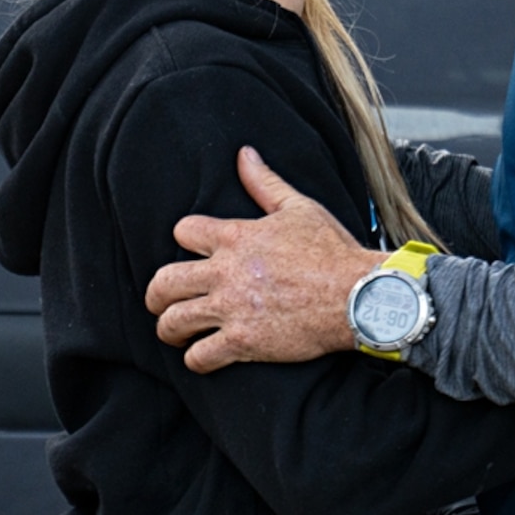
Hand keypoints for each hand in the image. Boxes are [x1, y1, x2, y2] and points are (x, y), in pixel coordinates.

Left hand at [145, 147, 388, 372]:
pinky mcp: (243, 342)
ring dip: (169, 329)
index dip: (183, 241)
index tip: (190, 253)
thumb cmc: (333, 252)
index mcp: (236, 237)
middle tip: (161, 302)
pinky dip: (196, 359)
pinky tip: (202, 357)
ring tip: (174, 334)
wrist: (358, 296)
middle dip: (156, 295)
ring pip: (173, 322)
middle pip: (164, 282)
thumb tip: (244, 154)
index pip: (183, 232)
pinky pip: (200, 356)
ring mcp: (231, 309)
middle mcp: (225, 272)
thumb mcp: (299, 208)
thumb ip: (265, 183)